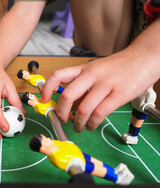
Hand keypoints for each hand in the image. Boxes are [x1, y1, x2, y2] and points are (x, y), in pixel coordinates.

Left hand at [41, 48, 157, 132]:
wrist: (145, 57)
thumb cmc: (119, 67)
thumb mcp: (97, 72)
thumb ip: (84, 87)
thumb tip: (71, 107)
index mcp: (84, 69)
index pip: (58, 75)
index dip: (47, 89)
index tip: (44, 100)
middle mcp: (91, 75)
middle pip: (67, 96)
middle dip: (61, 113)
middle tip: (63, 120)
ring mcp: (105, 85)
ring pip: (83, 109)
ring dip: (78, 123)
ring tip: (78, 127)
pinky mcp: (119, 95)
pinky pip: (99, 114)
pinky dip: (92, 124)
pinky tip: (91, 126)